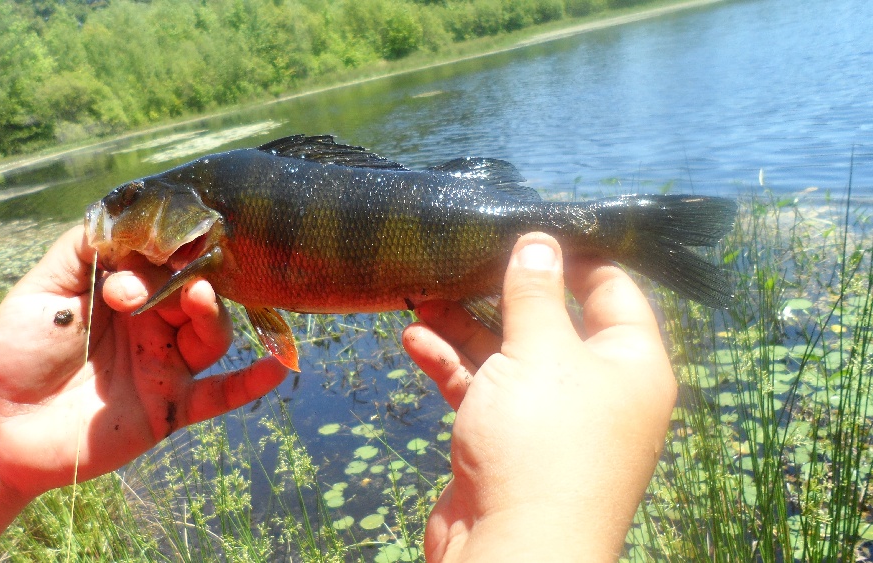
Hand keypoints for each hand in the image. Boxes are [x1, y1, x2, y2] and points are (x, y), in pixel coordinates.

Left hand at [0, 225, 286, 500]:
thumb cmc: (15, 350)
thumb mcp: (42, 286)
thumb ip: (85, 246)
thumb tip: (131, 216)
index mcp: (126, 290)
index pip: (167, 258)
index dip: (167, 248)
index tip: (162, 241)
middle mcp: (153, 324)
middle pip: (197, 292)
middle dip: (187, 279)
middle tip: (156, 284)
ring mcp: (164, 365)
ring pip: (212, 335)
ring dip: (212, 316)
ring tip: (198, 301)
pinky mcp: (169, 407)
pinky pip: (219, 395)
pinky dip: (251, 382)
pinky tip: (279, 369)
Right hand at [403, 233, 675, 561]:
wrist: (512, 552)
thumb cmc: (541, 443)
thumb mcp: (539, 352)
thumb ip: (535, 293)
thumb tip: (539, 241)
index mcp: (630, 364)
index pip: (612, 290)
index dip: (574, 255)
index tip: (529, 225)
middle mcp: (595, 388)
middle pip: (551, 320)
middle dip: (502, 289)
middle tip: (464, 254)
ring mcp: (549, 417)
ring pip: (508, 354)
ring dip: (464, 325)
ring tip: (422, 293)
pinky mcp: (506, 441)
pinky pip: (481, 389)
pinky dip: (450, 365)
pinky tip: (414, 339)